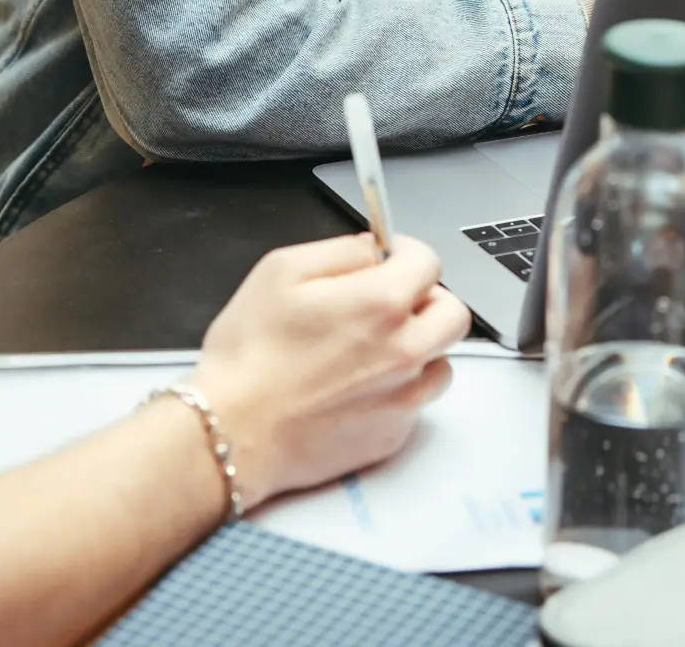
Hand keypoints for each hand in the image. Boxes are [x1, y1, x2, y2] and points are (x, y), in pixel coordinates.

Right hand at [190, 234, 469, 508]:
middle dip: (426, 299)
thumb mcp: (282, 271)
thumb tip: (374, 250)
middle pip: (452, 313)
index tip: (387, 260)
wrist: (231, 433)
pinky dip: (397, 389)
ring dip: (418, 348)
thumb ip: (341, 251)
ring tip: (372, 350)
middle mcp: (405, 350)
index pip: (429, 262)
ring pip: (440, 360)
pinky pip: (416, 402)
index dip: (405, 254)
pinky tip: (355, 388)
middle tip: (389, 303)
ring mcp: (403, 398)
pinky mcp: (392, 435)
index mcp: (382, 303)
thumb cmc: (248, 355)